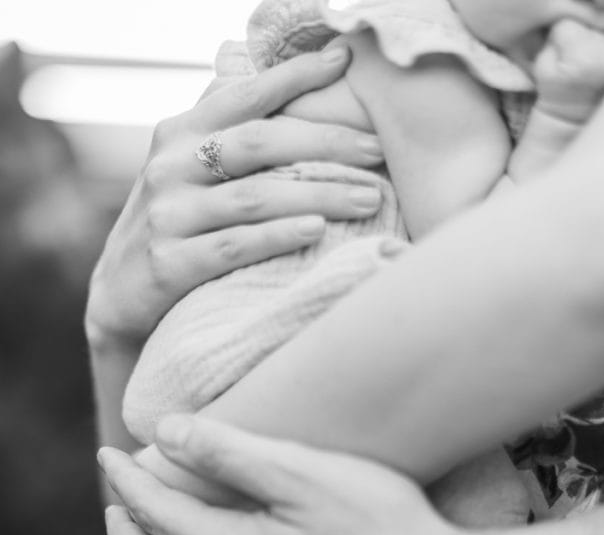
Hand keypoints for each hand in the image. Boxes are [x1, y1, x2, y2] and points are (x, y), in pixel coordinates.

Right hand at [85, 47, 383, 349]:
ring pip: (255, 198)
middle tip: (378, 151)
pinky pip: (234, 246)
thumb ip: (219, 128)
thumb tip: (262, 72)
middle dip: (326, 143)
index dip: (295, 75)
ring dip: (320, 194)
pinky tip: (317, 231)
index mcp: (179, 133)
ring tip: (369, 199)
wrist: (118, 297)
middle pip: (260, 143)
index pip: (244, 94)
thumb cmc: (172, 228)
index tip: (345, 61)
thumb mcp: (184, 170)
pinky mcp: (169, 264)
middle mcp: (170, 167)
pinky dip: (278, 236)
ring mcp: (168, 216)